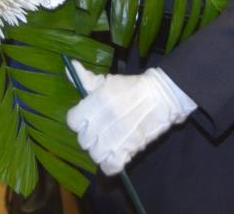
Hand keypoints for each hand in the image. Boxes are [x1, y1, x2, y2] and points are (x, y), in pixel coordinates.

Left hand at [66, 66, 195, 175]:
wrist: (161, 96)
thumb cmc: (132, 87)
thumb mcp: (107, 81)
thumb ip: (86, 79)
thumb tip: (71, 67)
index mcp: (97, 101)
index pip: (73, 121)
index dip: (78, 121)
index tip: (87, 119)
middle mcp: (104, 120)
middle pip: (83, 140)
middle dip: (90, 137)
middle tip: (100, 132)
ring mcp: (115, 137)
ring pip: (95, 154)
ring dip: (99, 151)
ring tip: (108, 144)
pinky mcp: (129, 149)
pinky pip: (111, 166)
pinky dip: (111, 165)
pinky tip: (115, 156)